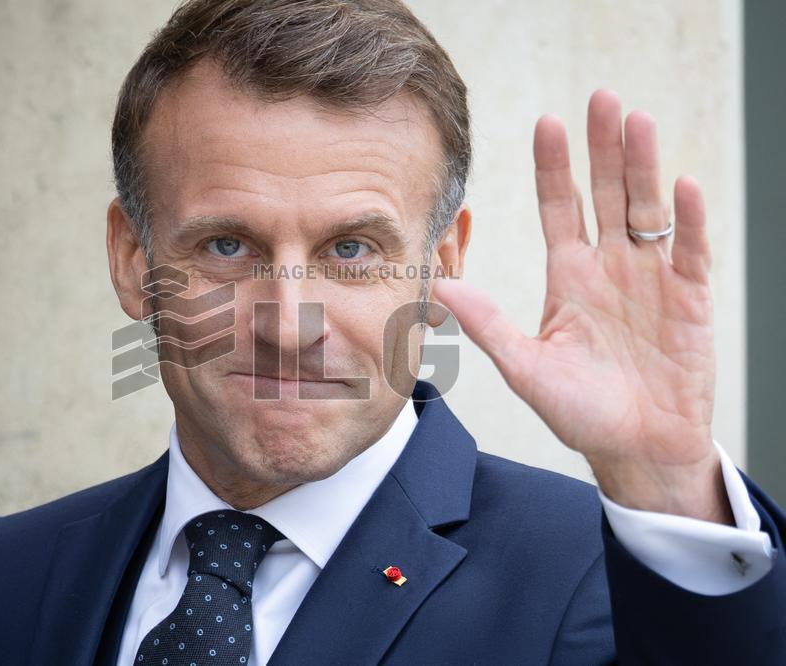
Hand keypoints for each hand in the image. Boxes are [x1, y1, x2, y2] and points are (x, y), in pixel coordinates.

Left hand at [433, 89, 731, 523]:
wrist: (635, 449)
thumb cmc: (579, 411)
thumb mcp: (525, 367)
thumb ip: (488, 324)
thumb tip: (439, 286)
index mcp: (569, 276)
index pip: (560, 207)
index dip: (555, 166)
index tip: (546, 123)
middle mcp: (609, 266)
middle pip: (607, 193)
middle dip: (603, 147)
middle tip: (600, 98)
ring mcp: (651, 277)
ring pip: (647, 208)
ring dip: (644, 165)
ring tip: (637, 121)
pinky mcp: (689, 298)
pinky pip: (689, 249)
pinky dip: (687, 219)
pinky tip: (681, 185)